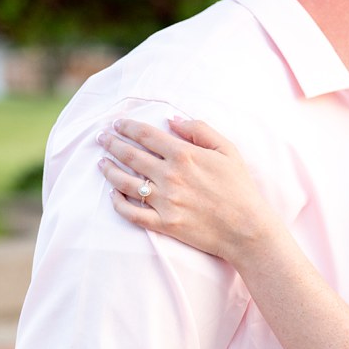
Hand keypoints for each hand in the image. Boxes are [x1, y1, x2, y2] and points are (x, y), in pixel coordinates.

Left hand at [97, 117, 279, 262]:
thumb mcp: (227, 149)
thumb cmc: (239, 187)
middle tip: (101, 138)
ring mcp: (164, 201)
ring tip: (101, 162)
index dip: (127, 127)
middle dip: (111, 143)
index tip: (116, 123)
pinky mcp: (164, 224)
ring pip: (124, 182)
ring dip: (109, 170)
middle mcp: (170, 176)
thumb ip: (199, 129)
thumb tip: (171, 119)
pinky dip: (118, 203)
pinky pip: (132, 213)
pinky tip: (113, 194)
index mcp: (184, 155)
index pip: (145, 135)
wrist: (247, 229)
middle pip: (130, 155)